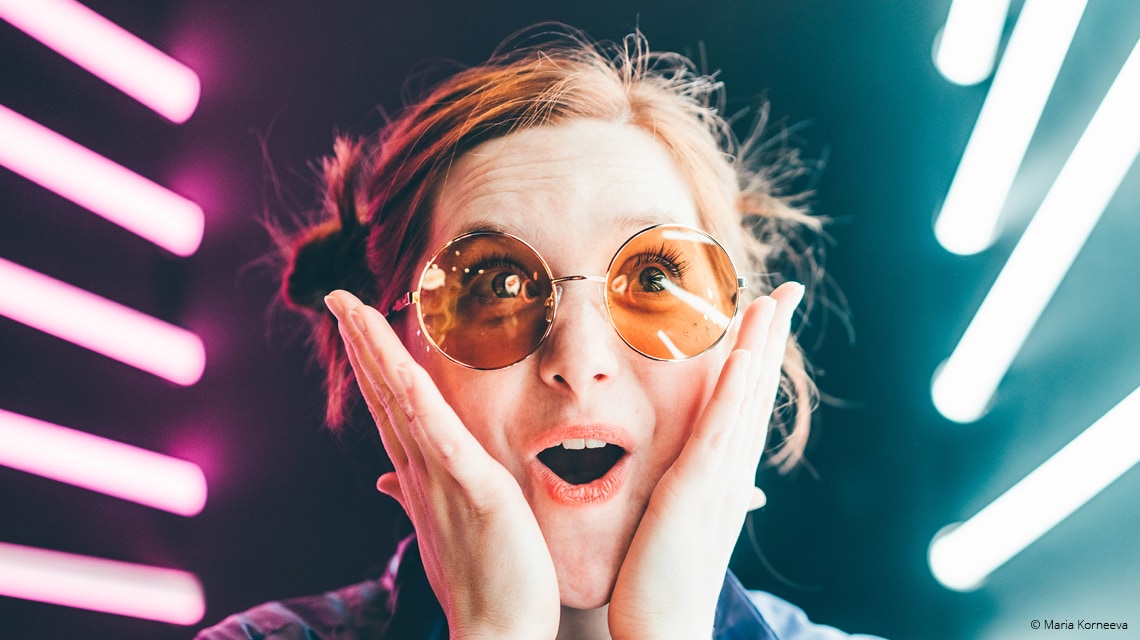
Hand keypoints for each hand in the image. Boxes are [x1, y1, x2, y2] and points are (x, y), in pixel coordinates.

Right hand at [325, 291, 559, 639]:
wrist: (497, 633)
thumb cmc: (481, 583)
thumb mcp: (446, 528)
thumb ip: (414, 495)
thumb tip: (385, 479)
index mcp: (421, 474)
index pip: (389, 407)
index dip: (370, 362)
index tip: (355, 322)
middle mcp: (421, 471)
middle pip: (384, 394)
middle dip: (362, 343)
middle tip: (339, 298)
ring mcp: (442, 477)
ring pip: (401, 402)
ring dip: (375, 352)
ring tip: (353, 309)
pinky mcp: (474, 487)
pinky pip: (438, 434)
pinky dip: (414, 398)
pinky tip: (399, 367)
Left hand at [607, 282, 804, 639]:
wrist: (665, 629)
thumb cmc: (660, 580)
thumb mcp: (674, 521)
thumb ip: (685, 489)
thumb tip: (688, 471)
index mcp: (721, 474)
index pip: (744, 403)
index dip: (757, 358)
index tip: (765, 315)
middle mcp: (730, 472)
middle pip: (756, 392)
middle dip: (771, 340)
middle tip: (788, 291)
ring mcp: (717, 479)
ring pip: (745, 401)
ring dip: (759, 348)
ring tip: (773, 301)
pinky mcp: (695, 491)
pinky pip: (718, 431)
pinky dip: (734, 392)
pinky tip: (741, 356)